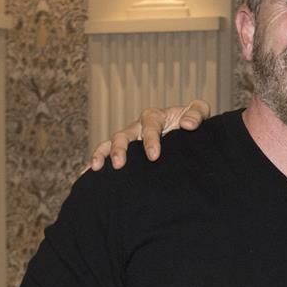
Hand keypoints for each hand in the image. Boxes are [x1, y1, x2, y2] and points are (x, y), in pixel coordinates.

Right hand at [88, 99, 211, 170]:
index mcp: (155, 117)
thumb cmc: (192, 120)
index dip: (150, 140)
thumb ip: (196, 114)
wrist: (188, 130)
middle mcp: (138, 126)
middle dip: (120, 149)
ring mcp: (130, 138)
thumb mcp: (198, 111)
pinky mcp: (126, 149)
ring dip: (103, 155)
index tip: (154, 156)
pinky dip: (95, 161)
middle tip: (119, 164)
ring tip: (97, 168)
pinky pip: (106, 153)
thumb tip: (186, 124)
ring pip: (111, 143)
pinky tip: (87, 174)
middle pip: (124, 135)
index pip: (149, 127)